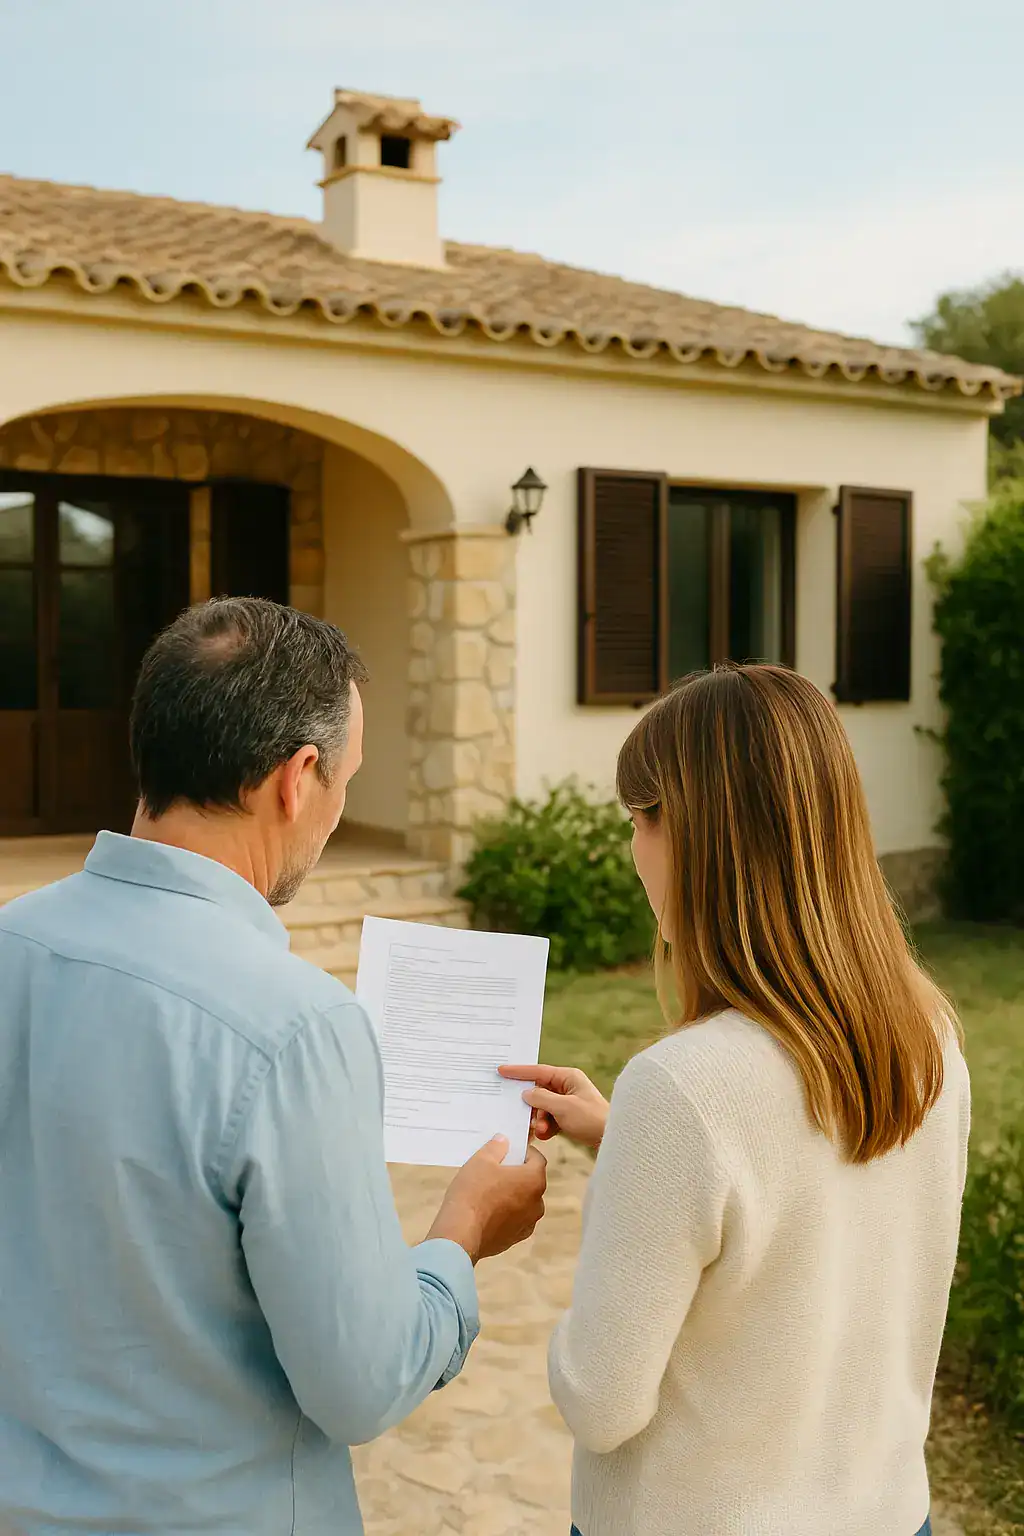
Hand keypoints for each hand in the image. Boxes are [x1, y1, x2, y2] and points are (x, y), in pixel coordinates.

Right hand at [426, 1136, 547, 1264]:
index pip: (537, 1159)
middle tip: (496, 1170)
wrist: (461, 1233)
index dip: (524, 1152)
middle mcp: (537, 1203)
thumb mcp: (481, 1160)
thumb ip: (496, 1147)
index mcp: (534, 1180)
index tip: (510, 1151)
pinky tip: (488, 1211)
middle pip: (531, 1181)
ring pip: (524, 1202)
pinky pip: (515, 1220)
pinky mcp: (515, 1238)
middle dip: (517, 1174)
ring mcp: (528, 1223)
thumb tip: (503, 1141)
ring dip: (513, 1195)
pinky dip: (506, 1214)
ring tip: (490, 1192)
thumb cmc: (473, 1193)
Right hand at [499, 1064, 609, 1148]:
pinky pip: (549, 1119)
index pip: (538, 1071)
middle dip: (534, 1108)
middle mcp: (567, 1087)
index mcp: (568, 1077)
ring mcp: (567, 1102)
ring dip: (540, 1120)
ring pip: (542, 1108)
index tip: (501, 1070)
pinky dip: (546, 1127)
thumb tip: (526, 1094)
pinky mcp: (568, 1116)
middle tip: (528, 1117)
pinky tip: (547, 1135)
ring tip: (543, 1131)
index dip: (519, 1072)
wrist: (612, 1139)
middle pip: (539, 1092)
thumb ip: (542, 1099)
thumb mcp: (564, 1107)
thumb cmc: (592, 1119)